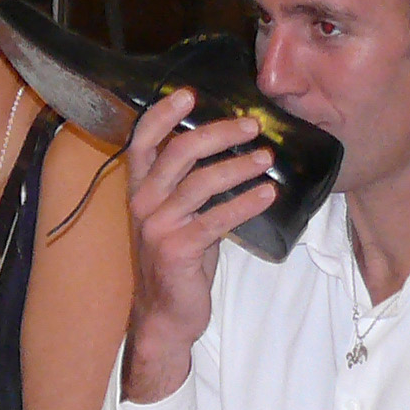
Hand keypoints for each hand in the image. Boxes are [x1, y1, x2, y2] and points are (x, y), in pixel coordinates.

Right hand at [119, 90, 273, 399]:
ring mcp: (157, 227)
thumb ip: (191, 185)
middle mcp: (143, 204)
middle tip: (252, 126)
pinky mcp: (177, 250)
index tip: (190, 94)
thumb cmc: (179, 261)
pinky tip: (269, 193)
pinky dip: (246, 203)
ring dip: (239, 166)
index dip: (162, 114)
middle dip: (219, 133)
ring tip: (268, 158)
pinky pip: (216, 219)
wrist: (165, 315)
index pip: (143, 141)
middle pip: (178, 153)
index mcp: (140, 190)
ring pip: (200, 183)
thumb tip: (232, 149)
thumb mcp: (178, 217)